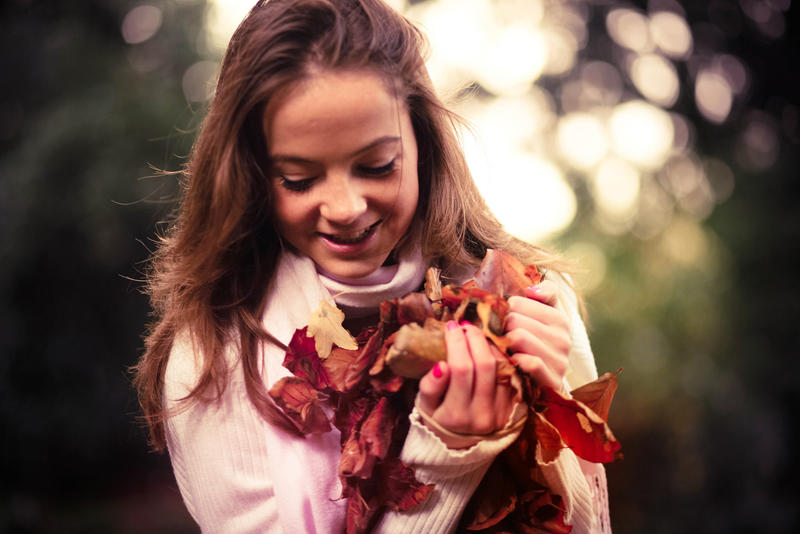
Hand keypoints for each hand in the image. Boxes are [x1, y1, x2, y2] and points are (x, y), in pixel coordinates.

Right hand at [417, 321, 515, 446]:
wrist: (460, 444)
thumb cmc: (437, 418)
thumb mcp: (424, 406)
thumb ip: (430, 387)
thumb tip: (441, 365)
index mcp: (455, 416)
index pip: (460, 369)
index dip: (456, 343)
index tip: (450, 327)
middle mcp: (481, 416)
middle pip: (484, 365)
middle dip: (475, 338)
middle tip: (466, 326)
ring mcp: (500, 413)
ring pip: (501, 369)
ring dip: (490, 346)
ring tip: (477, 335)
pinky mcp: (512, 409)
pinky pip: (511, 376)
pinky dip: (502, 358)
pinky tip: (490, 349)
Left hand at [505, 281, 570, 390]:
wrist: (543, 386)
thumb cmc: (535, 347)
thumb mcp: (542, 317)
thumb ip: (543, 294)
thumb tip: (531, 290)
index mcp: (559, 319)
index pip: (516, 303)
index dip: (501, 312)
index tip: (497, 322)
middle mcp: (563, 338)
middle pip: (515, 319)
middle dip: (499, 328)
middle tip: (492, 337)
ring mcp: (560, 361)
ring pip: (519, 337)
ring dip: (502, 344)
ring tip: (498, 349)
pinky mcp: (553, 381)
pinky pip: (529, 362)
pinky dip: (515, 361)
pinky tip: (509, 363)